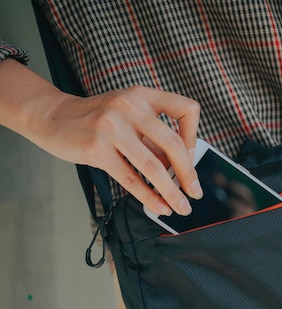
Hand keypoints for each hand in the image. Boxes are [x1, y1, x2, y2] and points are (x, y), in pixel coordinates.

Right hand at [38, 86, 201, 215]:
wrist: (54, 116)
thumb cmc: (98, 118)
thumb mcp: (129, 116)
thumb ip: (154, 138)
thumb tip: (181, 169)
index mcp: (143, 96)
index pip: (185, 109)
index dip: (194, 135)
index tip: (191, 156)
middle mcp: (130, 107)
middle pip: (172, 145)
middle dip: (188, 174)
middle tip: (195, 192)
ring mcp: (112, 127)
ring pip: (153, 167)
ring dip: (172, 192)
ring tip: (181, 207)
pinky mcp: (96, 149)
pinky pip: (131, 179)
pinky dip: (149, 197)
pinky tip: (160, 207)